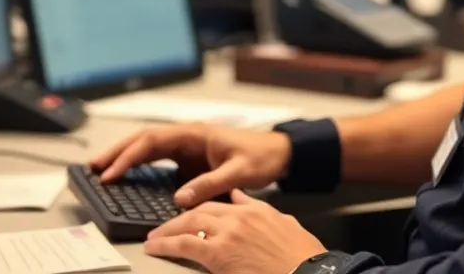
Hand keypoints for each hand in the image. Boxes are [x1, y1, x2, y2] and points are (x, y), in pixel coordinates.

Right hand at [89, 124, 291, 206]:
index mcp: (194, 133)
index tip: (110, 172)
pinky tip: (125, 176)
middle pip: (142, 140)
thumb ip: (210, 184)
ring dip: (123, 157)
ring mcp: (185, 147)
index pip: (152, 141)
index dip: (128, 156)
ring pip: (146, 148)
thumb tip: (181, 198)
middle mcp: (186, 136)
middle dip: (116, 152)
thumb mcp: (239, 172)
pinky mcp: (188, 159)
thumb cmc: (261, 156)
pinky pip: (156, 159)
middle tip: (92, 167)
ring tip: (100, 170)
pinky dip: (138, 165)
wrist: (277, 153)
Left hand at [144, 189, 325, 273]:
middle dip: (180, 218)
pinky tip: (154, 247)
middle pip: (201, 210)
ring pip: (188, 223)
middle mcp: (239, 216)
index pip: (222, 204)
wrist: (308, 273)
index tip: (192, 214)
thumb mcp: (287, 225)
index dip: (203, 209)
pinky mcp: (218, 253)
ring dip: (167, 230)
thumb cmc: (303, 258)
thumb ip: (262, 210)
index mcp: (256, 210)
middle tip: (165, 227)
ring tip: (154, 237)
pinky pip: (184, 244)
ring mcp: (228, 233)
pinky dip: (165, 244)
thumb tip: (243, 198)